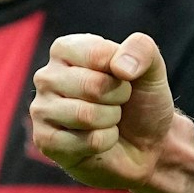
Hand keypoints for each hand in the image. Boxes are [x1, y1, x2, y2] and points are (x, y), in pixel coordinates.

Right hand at [31, 32, 181, 192]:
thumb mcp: (152, 68)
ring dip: (112, 119)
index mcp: (66, 49)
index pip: (98, 54)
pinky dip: (107, 141)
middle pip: (92, 86)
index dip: (123, 70)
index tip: (123, 77)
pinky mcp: (46, 142)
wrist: (146, 143)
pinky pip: (88, 141)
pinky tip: (101, 140)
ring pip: (86, 115)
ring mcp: (41, 110)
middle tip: (117, 102)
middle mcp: (47, 76)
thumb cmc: (141, 101)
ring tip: (109, 119)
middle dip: (118, 97)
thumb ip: (142, 49)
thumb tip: (120, 67)